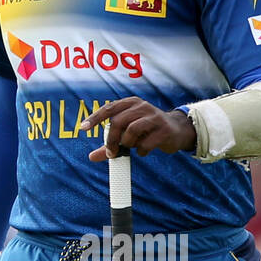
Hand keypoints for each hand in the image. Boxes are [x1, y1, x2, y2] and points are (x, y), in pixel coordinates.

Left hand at [77, 98, 196, 159]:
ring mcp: (154, 117)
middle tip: (111, 152)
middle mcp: (142, 107)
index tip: (83, 127)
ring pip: (132, 130)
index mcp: (131, 103)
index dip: (95, 118)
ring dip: (128, 144)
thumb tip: (91, 157)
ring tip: (132, 148)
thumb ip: (111, 143)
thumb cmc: (147, 130)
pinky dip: (141, 151)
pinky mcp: (164, 130)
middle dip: (112, 139)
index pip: (109, 108)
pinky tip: (144, 151)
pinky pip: (146, 143)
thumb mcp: (128, 134)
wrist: (177, 130)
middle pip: (118, 121)